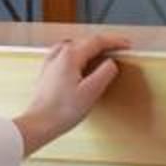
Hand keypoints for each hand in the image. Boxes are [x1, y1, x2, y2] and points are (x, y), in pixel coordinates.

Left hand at [13, 33, 128, 154]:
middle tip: (119, 50)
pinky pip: (65, 55)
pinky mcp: (47, 72)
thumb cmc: (62, 111)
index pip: (97, 41)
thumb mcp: (91, 92)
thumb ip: (105, 73)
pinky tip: (80, 64)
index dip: (115, 41)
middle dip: (104, 44)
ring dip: (90, 48)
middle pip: (86, 41)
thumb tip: (111, 63)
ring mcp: (51, 62)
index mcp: (70, 56)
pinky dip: (78, 55)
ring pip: (75, 47)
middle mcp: (59, 55)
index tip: (127, 45)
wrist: (39, 124)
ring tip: (102, 55)